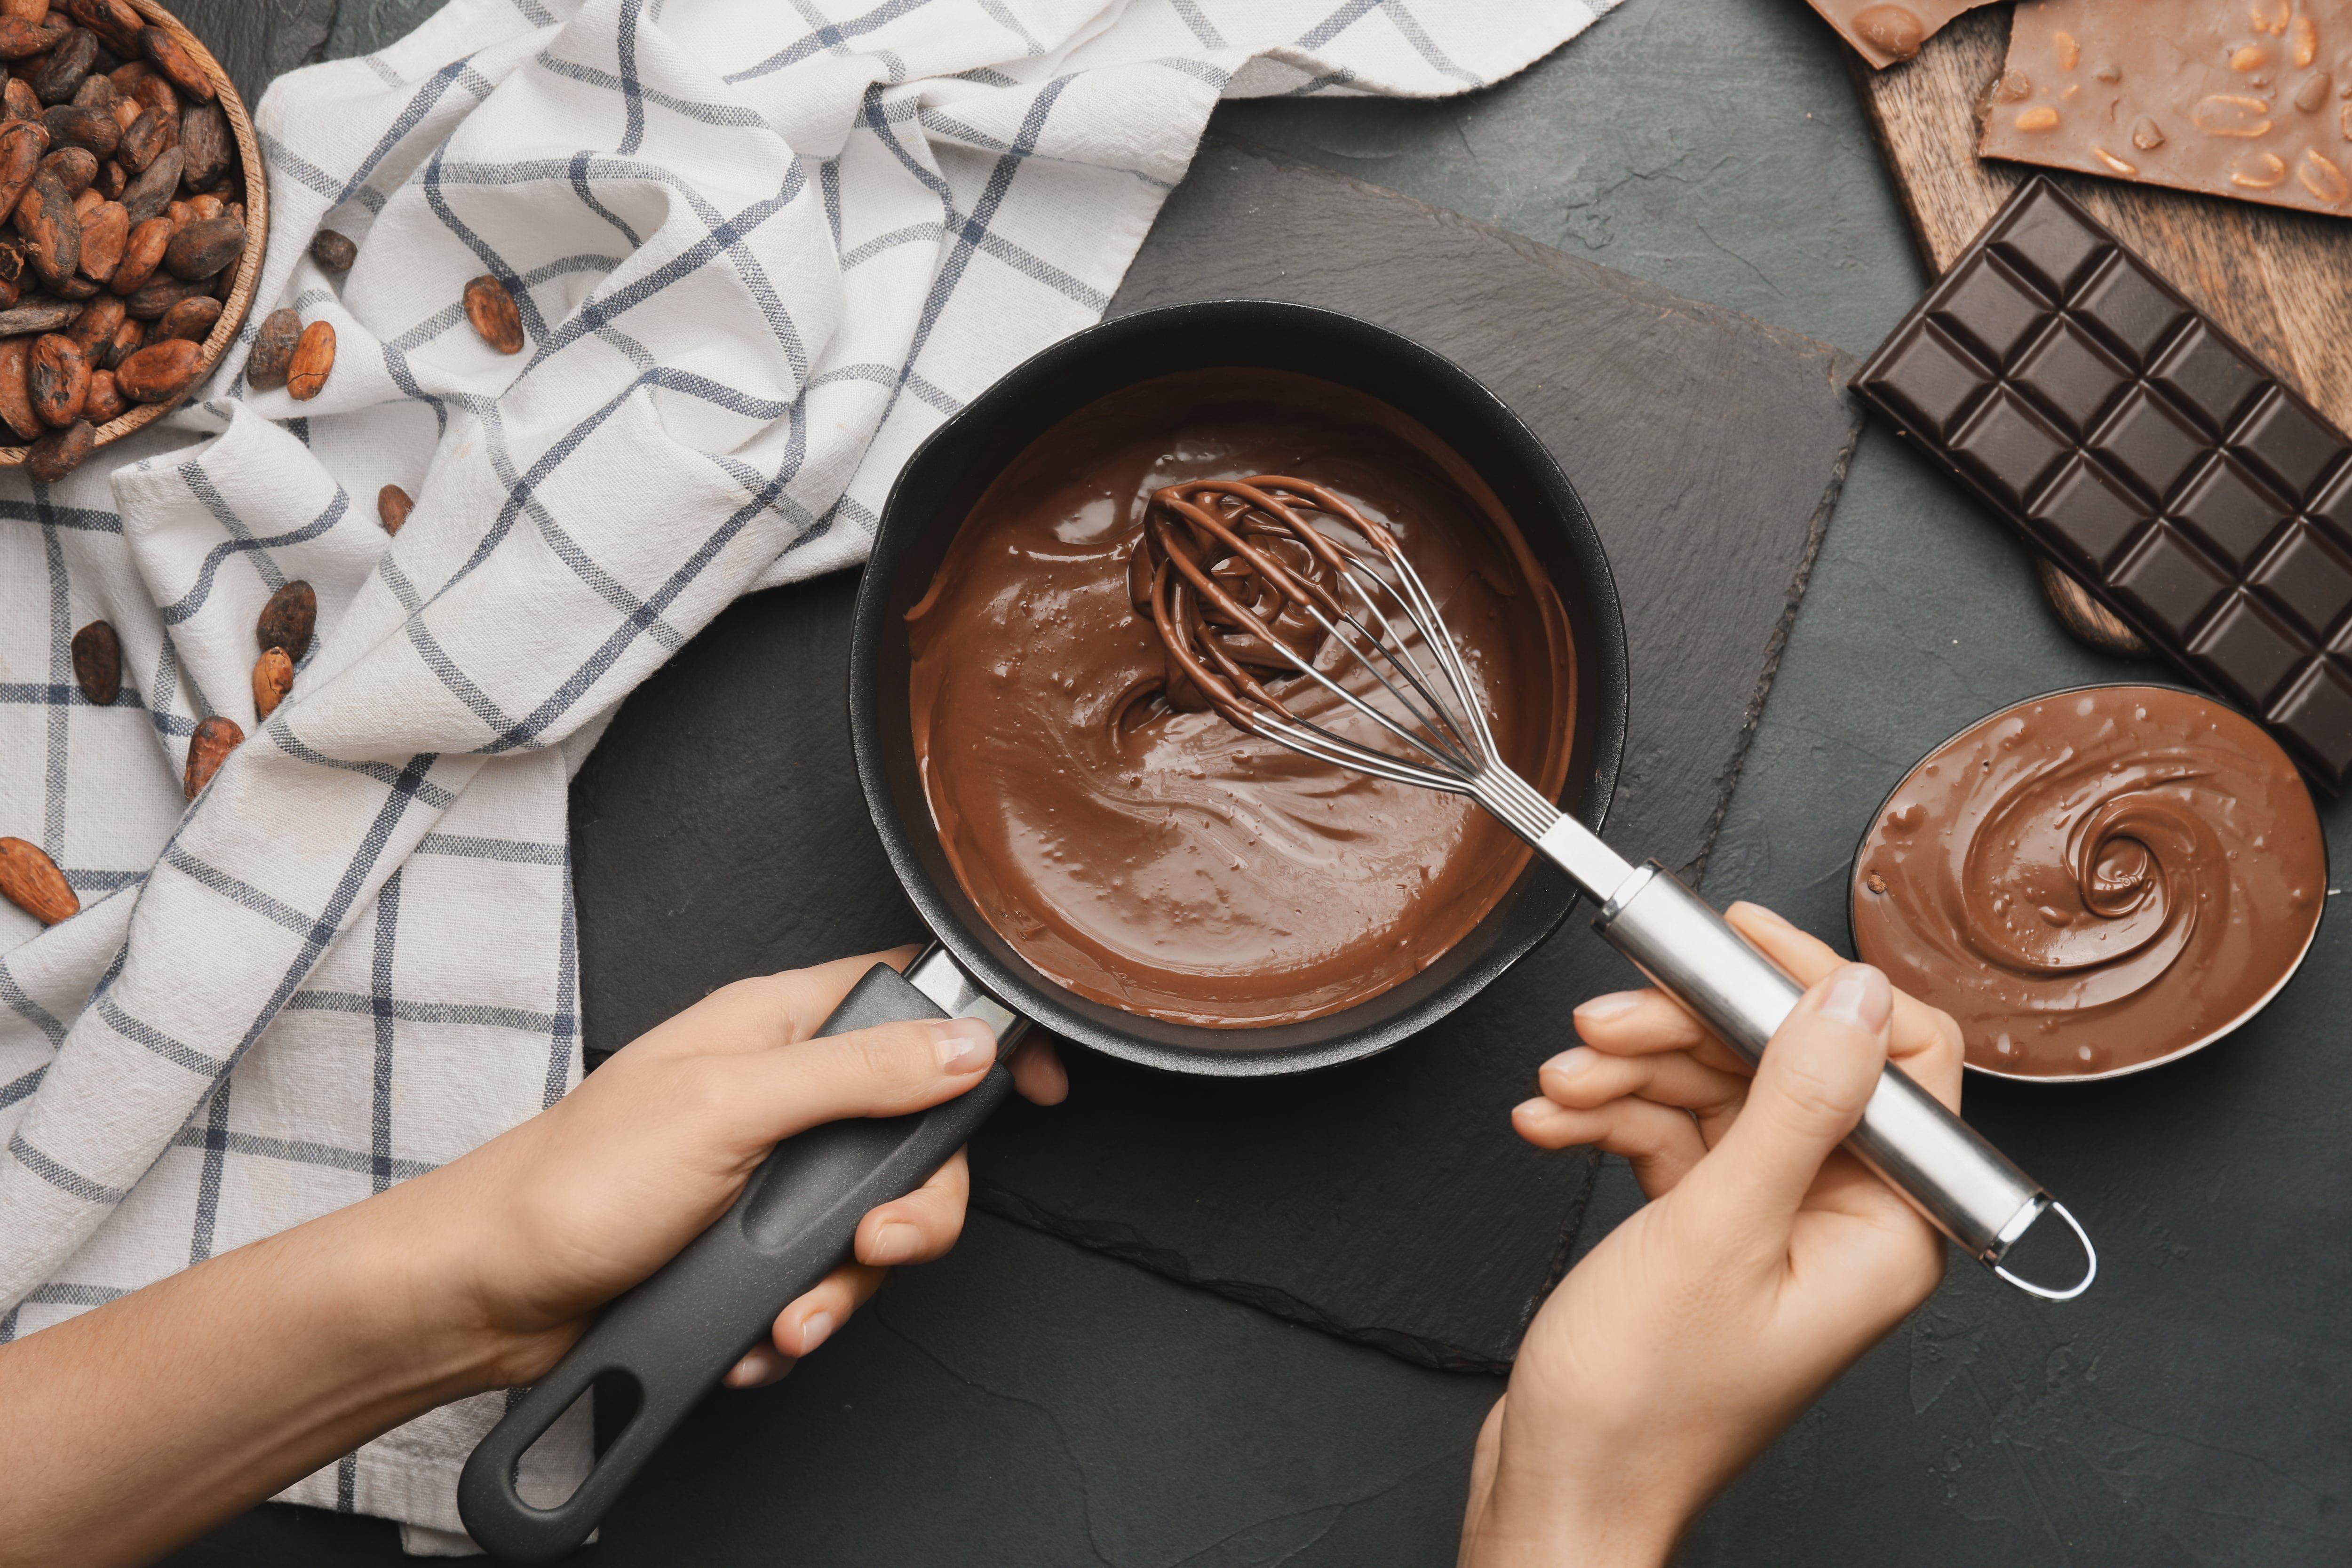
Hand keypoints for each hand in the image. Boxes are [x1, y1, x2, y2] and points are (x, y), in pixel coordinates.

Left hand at [384, 947, 1066, 1389]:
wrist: (489, 1295)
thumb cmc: (575, 1184)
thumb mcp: (730, 1106)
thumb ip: (856, 1074)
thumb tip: (964, 1046)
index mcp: (775, 1024)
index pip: (909, 995)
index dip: (979, 1031)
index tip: (1032, 1084)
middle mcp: (781, 1092)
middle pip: (915, 1134)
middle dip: (910, 1211)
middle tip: (871, 1245)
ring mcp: (769, 1172)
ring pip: (877, 1221)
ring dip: (847, 1284)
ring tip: (793, 1319)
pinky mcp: (750, 1246)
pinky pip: (825, 1280)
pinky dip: (802, 1316)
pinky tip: (758, 1334)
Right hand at [1459, 904, 1959, 1567]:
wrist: (1562, 1493)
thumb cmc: (1642, 1407)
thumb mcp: (1717, 1232)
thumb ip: (1795, 1104)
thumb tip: (1856, 997)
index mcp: (1889, 1228)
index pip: (1895, 1059)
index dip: (1814, 987)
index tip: (1734, 937)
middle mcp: (1843, 1220)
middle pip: (1785, 1065)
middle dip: (1684, 1034)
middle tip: (1604, 1021)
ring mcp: (1774, 1225)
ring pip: (1716, 1093)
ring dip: (1628, 1076)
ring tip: (1562, 1085)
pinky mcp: (1709, 1233)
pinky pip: (1671, 1137)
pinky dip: (1610, 1119)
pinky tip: (1553, 1121)